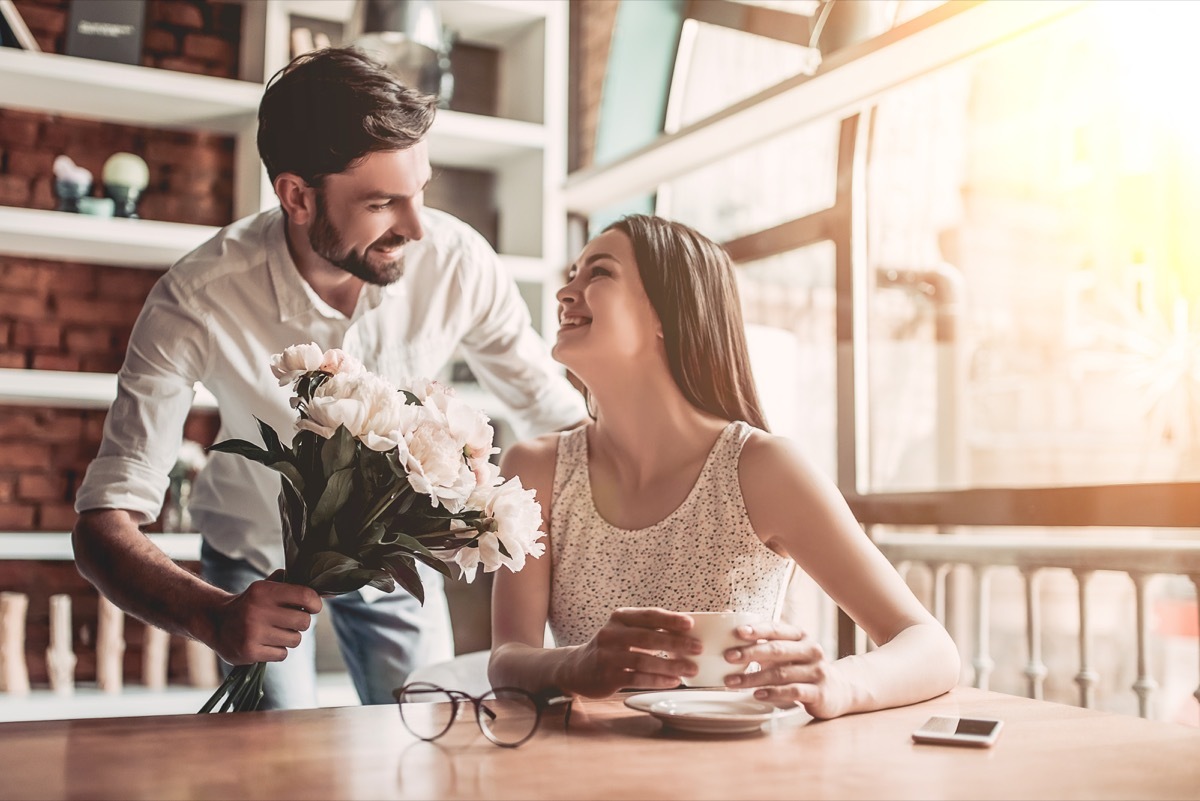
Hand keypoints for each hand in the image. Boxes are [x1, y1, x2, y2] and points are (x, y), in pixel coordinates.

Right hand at [207, 570, 322, 664]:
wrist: (216, 622)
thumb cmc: (252, 604)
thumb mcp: (267, 587)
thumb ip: (295, 585)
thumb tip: (331, 593)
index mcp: (264, 591)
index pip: (305, 595)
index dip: (315, 603)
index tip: (313, 606)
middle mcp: (257, 610)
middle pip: (304, 622)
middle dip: (300, 623)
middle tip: (289, 621)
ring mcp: (252, 633)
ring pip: (295, 640)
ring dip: (288, 638)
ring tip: (274, 632)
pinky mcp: (249, 652)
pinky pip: (282, 654)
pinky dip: (277, 651)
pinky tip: (265, 643)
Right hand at [562, 607, 700, 697]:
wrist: (577, 668)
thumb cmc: (611, 648)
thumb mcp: (624, 631)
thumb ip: (648, 629)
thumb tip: (686, 631)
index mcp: (619, 618)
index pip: (648, 615)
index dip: (670, 619)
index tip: (691, 624)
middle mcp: (611, 634)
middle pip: (648, 638)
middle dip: (676, 643)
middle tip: (698, 648)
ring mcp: (607, 656)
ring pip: (643, 660)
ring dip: (670, 665)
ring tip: (690, 669)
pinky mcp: (606, 676)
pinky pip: (636, 678)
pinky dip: (657, 680)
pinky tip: (673, 681)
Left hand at [722, 620, 848, 718]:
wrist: (837, 690)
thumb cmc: (802, 667)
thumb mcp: (787, 652)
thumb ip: (764, 642)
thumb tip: (728, 625)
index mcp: (801, 636)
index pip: (777, 629)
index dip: (757, 630)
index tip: (737, 632)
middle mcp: (811, 650)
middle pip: (777, 650)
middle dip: (750, 653)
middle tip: (728, 656)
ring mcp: (817, 671)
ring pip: (781, 673)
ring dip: (754, 677)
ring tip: (732, 681)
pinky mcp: (819, 692)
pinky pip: (793, 692)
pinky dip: (773, 693)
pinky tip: (757, 694)